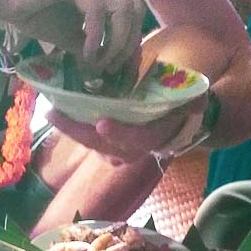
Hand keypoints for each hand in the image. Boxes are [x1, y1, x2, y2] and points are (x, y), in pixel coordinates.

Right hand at [0, 0, 144, 73]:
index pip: (133, 10)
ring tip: (96, 62)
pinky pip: (96, 10)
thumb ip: (91, 46)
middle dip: (125, 44)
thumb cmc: (34, 12)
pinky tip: (86, 53)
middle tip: (108, 67)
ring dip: (113, 42)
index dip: (130, 40)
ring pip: (121, 9)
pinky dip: (96, 36)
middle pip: (132, 10)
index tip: (114, 66)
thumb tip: (105, 66)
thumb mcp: (69, 36)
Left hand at [47, 95, 206, 162]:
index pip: (136, 140)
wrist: (172, 123)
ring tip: (51, 110)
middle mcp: (132, 150)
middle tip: (55, 113)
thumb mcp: (190, 99)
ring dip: (69, 128)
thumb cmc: (178, 104)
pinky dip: (72, 127)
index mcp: (153, 138)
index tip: (102, 123)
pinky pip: (86, 139)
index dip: (120, 134)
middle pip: (102, 144)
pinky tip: (57, 112)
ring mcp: (116, 151)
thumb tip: (199, 101)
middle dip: (77, 130)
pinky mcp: (104, 147)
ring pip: (90, 143)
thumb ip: (194, 100)